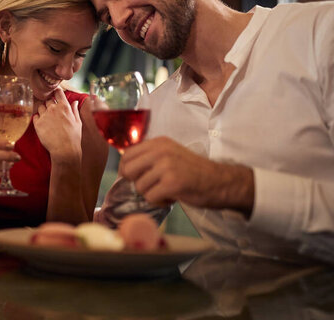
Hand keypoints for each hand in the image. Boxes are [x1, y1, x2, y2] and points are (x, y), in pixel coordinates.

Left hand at [32, 89, 81, 162]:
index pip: (58, 92)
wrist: (64, 150)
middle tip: (52, 111)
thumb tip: (74, 102)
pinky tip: (42, 124)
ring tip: (47, 118)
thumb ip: (74, 110)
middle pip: (48, 100)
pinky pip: (35, 116)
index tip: (55, 95)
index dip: (56, 92)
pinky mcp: (37, 124)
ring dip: (43, 110)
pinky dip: (38, 118)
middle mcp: (53, 109)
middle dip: (50, 103)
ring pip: (40, 107)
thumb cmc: (73, 137)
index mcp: (64, 107)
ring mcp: (44, 116)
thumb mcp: (77, 122)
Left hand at [119, 136, 253, 213]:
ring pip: (139, 186)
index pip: (127, 154)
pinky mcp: (172, 183)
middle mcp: (161, 151)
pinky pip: (150, 197)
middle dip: (136, 182)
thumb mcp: (170, 155)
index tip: (137, 177)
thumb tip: (123, 168)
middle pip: (128, 170)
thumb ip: (149, 157)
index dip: (127, 169)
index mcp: (159, 142)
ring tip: (166, 190)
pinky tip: (171, 197)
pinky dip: (159, 202)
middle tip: (151, 186)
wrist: (220, 181)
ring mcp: (166, 166)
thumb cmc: (193, 171)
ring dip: (151, 193)